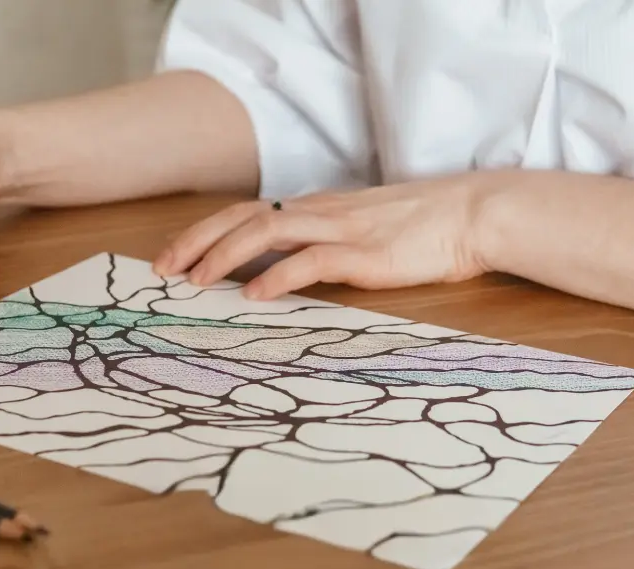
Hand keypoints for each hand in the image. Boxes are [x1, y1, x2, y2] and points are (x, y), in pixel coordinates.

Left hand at [153, 176, 494, 298]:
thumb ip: (323, 246)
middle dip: (197, 242)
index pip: (246, 213)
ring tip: (195, 281)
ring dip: (224, 256)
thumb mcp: (361, 232)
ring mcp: (340, 230)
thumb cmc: (421, 229)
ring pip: (265, 232)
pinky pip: (309, 261)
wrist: (471, 214)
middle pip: (241, 218)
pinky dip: (276, 277)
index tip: (174, 256)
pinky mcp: (363, 254)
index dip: (205, 232)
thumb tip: (284, 274)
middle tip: (162, 269)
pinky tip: (253, 296)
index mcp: (316, 208)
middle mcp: (319, 212)